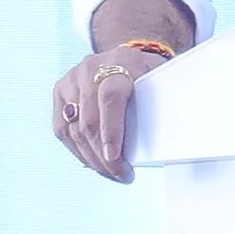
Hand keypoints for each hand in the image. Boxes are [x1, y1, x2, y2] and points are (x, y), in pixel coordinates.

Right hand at [52, 39, 173, 182]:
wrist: (125, 58)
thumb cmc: (148, 74)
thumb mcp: (160, 79)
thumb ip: (165, 99)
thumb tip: (174, 136)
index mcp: (121, 61)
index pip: (111, 97)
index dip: (112, 130)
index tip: (115, 157)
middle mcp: (91, 68)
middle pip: (90, 120)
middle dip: (104, 156)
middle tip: (122, 175)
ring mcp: (72, 79)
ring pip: (73, 129)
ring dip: (91, 158)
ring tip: (110, 173)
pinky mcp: (60, 91)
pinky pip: (62, 129)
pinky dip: (77, 150)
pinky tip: (93, 163)